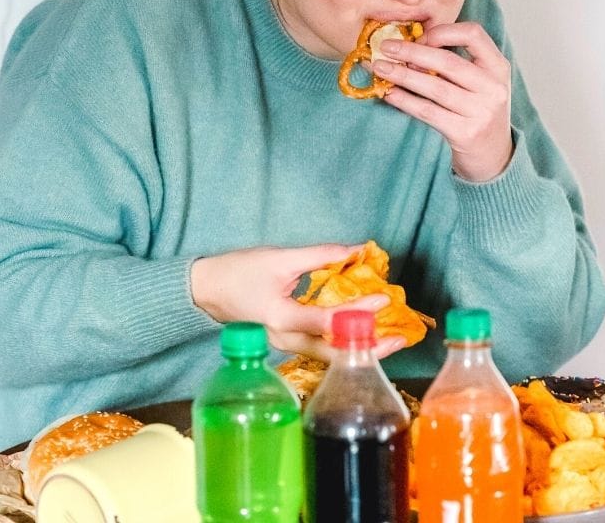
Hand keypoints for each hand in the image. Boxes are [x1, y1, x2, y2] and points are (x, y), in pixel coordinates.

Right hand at [190, 243, 404, 361]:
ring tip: (389, 341)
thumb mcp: (280, 258)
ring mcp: (285, 345)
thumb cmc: (238, 272)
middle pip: (333, 351)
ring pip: (328, 354)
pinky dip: (344, 343)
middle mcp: (285, 339)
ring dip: (359, 348)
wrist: (206, 290)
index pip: (328, 319)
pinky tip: (363, 336)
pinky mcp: (288, 342)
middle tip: (399, 339)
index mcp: (281, 318)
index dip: (359, 310)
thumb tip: (356, 250)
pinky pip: (321, 348)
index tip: (383, 298)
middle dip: (368, 347)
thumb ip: (319, 255)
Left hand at [373, 22, 513, 181]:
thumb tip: (409, 47)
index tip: (418, 36)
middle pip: (448, 61)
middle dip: (412, 51)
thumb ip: (456, 63)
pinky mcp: (465, 133)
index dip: (443, 31)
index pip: (473, 34)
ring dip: (403, 76)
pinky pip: (428, 112)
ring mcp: (481, 112)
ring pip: (435, 87)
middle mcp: (493, 88)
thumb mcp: (480, 83)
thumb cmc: (478, 112)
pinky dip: (405, 101)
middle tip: (385, 48)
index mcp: (498, 67)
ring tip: (380, 69)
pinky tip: (389, 94)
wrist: (493, 156)